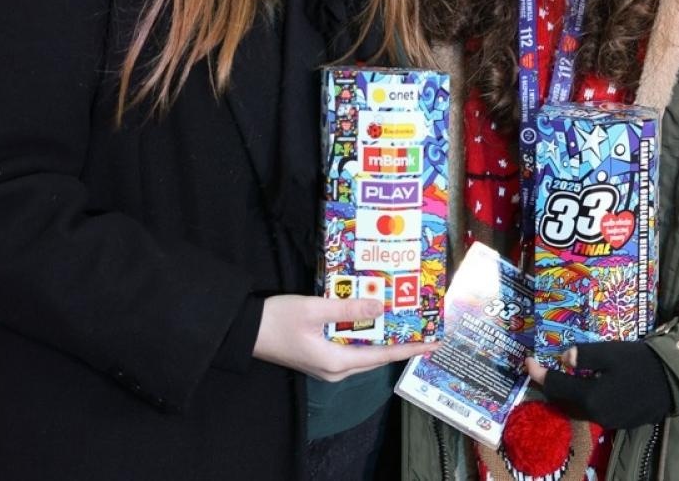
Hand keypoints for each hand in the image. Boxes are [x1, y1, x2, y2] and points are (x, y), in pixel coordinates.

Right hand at [251, 294, 435, 382]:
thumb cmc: (278, 320)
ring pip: (365, 352)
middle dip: (401, 342)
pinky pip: (351, 347)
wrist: (245, 331)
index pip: (383, 356)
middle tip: (425, 328)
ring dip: (384, 337)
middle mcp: (336, 370)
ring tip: (406, 322)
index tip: (433, 343)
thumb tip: (380, 307)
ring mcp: (328, 365)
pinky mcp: (320, 356)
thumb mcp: (314, 309)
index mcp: (337, 362)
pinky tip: (374, 320)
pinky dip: (366, 335)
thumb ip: (348, 308)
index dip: (410, 348)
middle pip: (377, 356)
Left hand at [525, 341, 675, 429]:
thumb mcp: (611, 352)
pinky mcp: (619, 421)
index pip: (555, 386)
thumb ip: (584, 356)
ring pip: (576, 409)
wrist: (675, 381)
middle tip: (541, 369)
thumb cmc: (642, 363)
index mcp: (591, 398)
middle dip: (548, 386)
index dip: (539, 373)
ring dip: (564, 394)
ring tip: (559, 376)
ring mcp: (609, 421)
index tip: (528, 361)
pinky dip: (580, 399)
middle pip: (562, 402)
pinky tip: (583, 385)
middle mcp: (596, 415)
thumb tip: (563, 359)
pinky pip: (591, 411)